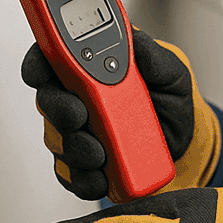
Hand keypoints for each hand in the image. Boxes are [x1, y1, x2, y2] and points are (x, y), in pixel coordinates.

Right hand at [21, 31, 219, 200]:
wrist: (184, 140)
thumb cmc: (169, 98)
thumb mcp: (170, 72)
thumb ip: (153, 55)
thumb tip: (137, 43)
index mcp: (88, 67)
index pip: (50, 58)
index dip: (38, 63)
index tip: (40, 73)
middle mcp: (75, 98)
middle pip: (48, 101)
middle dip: (59, 109)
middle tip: (79, 116)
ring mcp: (76, 133)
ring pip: (57, 140)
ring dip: (75, 147)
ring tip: (99, 154)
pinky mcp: (82, 165)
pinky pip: (71, 175)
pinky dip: (84, 179)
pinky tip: (101, 178)